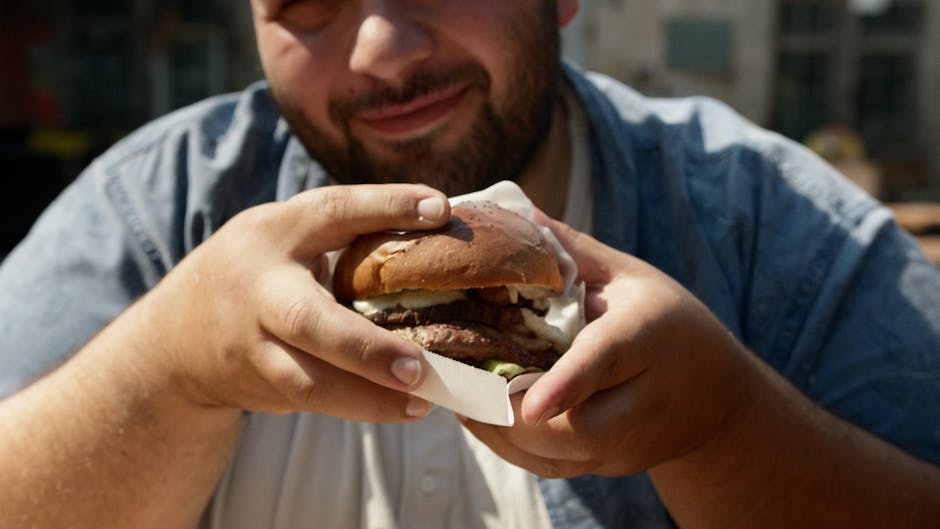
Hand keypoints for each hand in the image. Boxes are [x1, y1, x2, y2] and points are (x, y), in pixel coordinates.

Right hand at [131, 184, 449, 421]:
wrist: (177, 338)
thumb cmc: (260, 273)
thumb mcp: (288, 236)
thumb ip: (348, 230)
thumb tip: (439, 219)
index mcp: (273, 234)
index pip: (330, 212)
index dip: (384, 206)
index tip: (438, 210)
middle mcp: (260, 290)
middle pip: (307, 321)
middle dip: (364, 347)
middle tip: (419, 367)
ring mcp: (254, 347)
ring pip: (308, 381)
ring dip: (368, 397)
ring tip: (424, 400)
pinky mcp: (260, 387)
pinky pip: (314, 400)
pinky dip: (360, 407)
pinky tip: (403, 408)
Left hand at [459, 216, 757, 477]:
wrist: (717, 398)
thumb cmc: (667, 321)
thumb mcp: (628, 277)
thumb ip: (571, 252)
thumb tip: (515, 213)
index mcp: (647, 339)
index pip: (605, 363)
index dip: (567, 385)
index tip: (530, 404)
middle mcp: (642, 402)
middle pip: (576, 427)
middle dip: (510, 413)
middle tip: (457, 381)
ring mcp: (628, 444)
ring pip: (555, 457)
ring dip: (499, 432)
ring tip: (457, 397)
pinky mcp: (609, 467)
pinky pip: (551, 469)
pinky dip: (509, 448)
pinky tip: (480, 417)